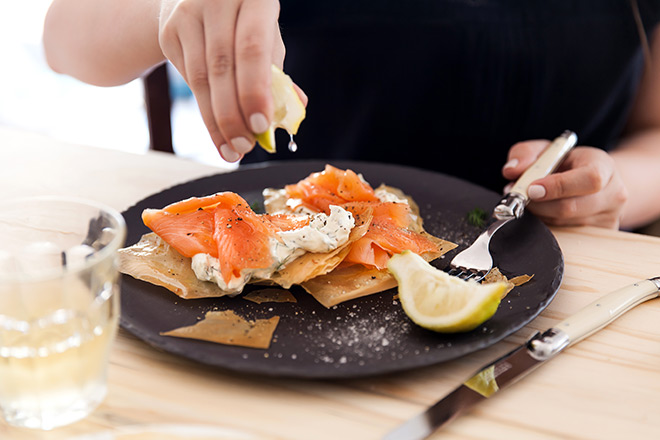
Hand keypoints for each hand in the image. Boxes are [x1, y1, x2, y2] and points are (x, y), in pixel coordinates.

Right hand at [158, 0, 297, 161]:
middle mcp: (216, 0)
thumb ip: (278, 72)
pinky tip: (218, 130)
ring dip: (217, 122)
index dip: (255, 90)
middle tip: (245, 146)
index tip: (261, 126)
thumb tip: (295, 108)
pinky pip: (189, 80)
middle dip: (234, 115)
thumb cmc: (244, 22)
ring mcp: (187, 15)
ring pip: (201, 79)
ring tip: (232, 148)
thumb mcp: (268, 36)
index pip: (252, 48)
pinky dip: (205, 110)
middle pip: (222, 68)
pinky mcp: (168, 32)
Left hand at [502, 140, 627, 228]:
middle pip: (571, 208)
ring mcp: (609, 218)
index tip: (531, 189)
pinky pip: (566, 238)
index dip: (558, 186)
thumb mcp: (547, 150)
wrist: (593, 181)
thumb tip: (511, 171)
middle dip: (538, 205)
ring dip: (540, 216)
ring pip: (564, 225)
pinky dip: (548, 227)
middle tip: (520, 198)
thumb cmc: (568, 164)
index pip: (589, 179)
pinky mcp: (601, 236)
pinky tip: (544, 214)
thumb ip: (526, 153)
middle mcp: (613, 194)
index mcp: (604, 166)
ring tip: (531, 202)